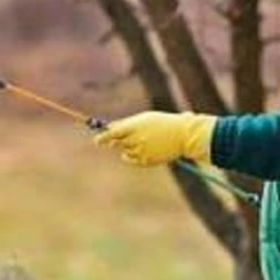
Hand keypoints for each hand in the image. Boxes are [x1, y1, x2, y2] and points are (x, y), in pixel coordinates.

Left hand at [94, 111, 216, 166]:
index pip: (111, 134)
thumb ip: (126, 124)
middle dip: (114, 141)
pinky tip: (137, 151)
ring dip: (126, 148)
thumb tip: (110, 127)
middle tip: (117, 139)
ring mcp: (141, 151)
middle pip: (116, 143)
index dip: (102, 138)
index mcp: (134, 126)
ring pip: (124, 151)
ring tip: (140, 141)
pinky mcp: (147, 160)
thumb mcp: (144, 118)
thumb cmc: (162, 123)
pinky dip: (131, 157)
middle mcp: (136, 140)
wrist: (182, 134)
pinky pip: (132, 160)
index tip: (97, 141)